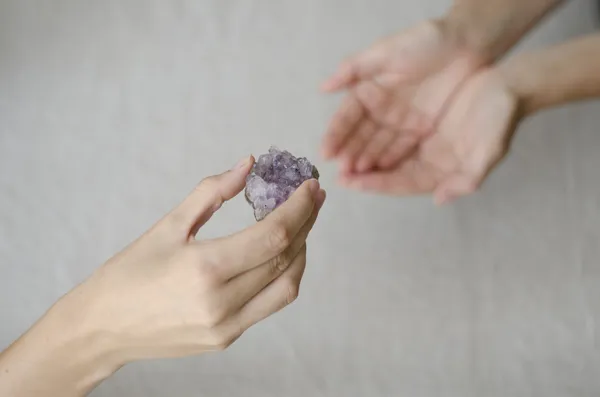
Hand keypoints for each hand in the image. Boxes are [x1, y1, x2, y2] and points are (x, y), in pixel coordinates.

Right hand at [78, 157, 324, 360]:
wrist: (102, 328)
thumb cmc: (128, 273)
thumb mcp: (168, 226)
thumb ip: (212, 193)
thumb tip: (247, 165)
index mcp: (205, 269)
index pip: (273, 235)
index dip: (299, 208)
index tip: (311, 186)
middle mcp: (222, 302)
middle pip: (285, 257)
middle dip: (305, 223)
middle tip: (313, 198)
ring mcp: (228, 326)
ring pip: (287, 286)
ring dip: (300, 252)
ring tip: (301, 224)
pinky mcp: (227, 338)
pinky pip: (270, 304)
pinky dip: (283, 276)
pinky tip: (279, 255)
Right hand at [321, 21, 484, 173]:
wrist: (464, 45)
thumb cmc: (421, 43)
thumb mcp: (384, 51)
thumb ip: (353, 68)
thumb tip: (323, 88)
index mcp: (367, 90)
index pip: (347, 116)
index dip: (335, 134)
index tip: (326, 153)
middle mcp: (380, 109)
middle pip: (360, 135)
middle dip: (349, 154)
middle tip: (340, 173)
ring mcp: (399, 120)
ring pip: (378, 144)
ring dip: (365, 161)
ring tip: (354, 177)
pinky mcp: (419, 128)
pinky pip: (401, 147)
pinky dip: (389, 160)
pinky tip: (378, 173)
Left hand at [338, 68, 518, 204]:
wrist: (508, 85)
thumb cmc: (499, 119)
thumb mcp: (488, 152)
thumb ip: (466, 179)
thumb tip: (440, 200)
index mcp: (442, 172)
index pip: (403, 183)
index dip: (377, 185)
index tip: (351, 184)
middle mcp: (429, 161)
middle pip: (390, 172)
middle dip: (364, 175)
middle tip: (337, 174)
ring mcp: (423, 143)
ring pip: (387, 154)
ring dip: (364, 156)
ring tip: (339, 157)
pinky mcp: (420, 123)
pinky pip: (391, 133)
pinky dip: (373, 136)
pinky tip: (354, 135)